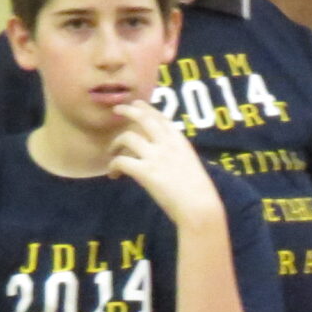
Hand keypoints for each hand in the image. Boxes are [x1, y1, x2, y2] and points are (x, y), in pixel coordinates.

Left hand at [107, 98, 220, 225]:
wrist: (199, 208)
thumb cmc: (199, 192)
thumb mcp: (191, 165)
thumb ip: (177, 155)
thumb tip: (165, 156)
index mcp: (180, 142)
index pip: (161, 117)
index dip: (147, 108)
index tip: (137, 104)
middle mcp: (167, 144)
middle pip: (143, 119)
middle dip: (128, 111)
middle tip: (117, 110)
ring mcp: (155, 156)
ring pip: (127, 138)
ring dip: (115, 143)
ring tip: (111, 151)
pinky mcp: (145, 171)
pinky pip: (121, 161)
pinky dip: (113, 167)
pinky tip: (113, 174)